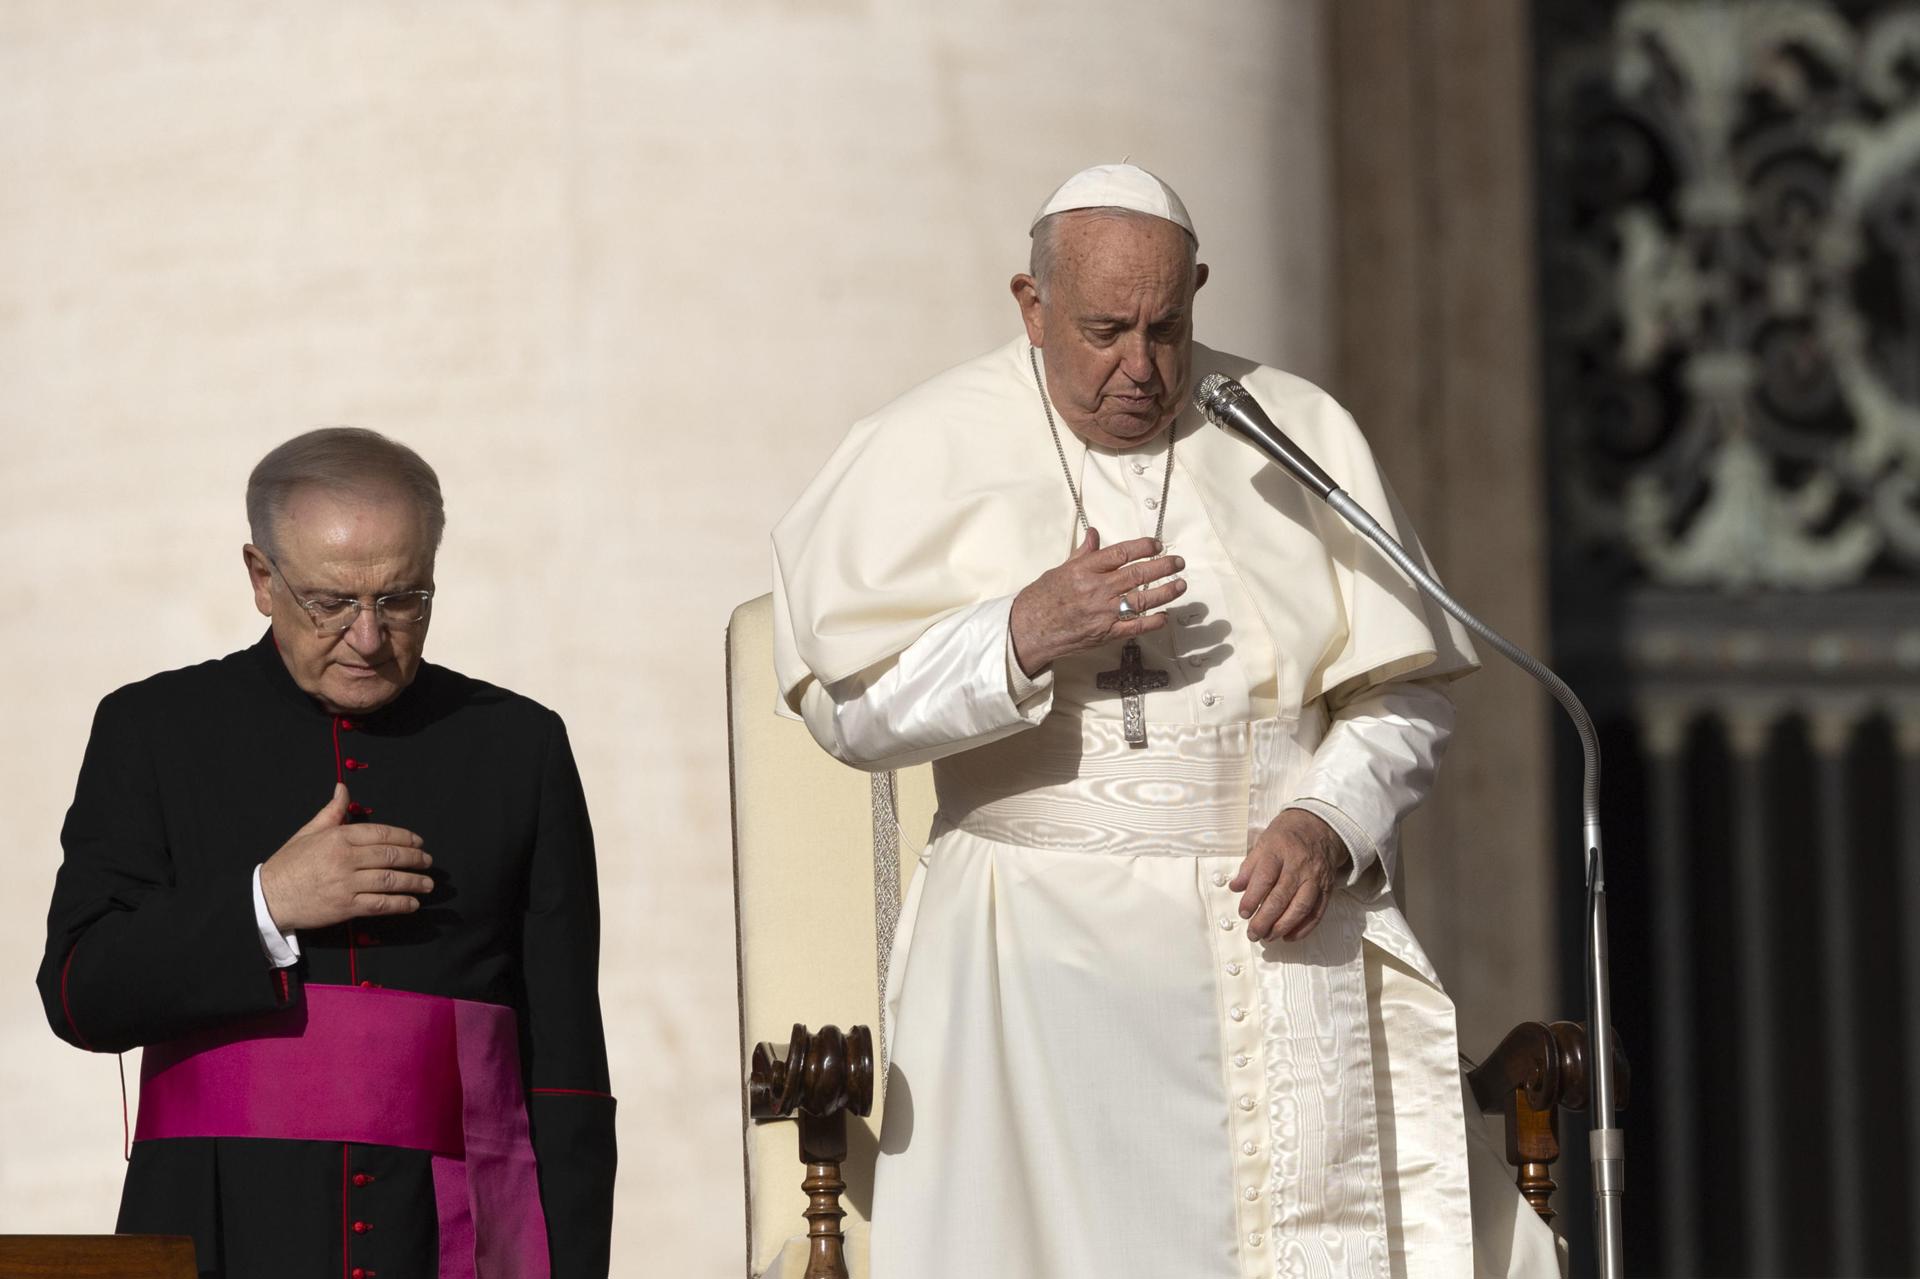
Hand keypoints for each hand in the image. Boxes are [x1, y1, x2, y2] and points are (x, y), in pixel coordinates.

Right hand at [259, 784, 434, 931]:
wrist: (268, 898)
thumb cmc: (289, 864)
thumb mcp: (309, 832)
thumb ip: (332, 811)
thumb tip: (343, 787)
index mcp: (338, 837)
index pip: (381, 833)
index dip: (405, 838)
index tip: (419, 843)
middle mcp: (345, 859)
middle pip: (390, 856)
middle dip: (415, 859)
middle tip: (428, 861)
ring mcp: (346, 884)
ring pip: (389, 880)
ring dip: (414, 882)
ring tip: (428, 884)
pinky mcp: (346, 907)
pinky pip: (380, 904)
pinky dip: (400, 903)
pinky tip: (412, 903)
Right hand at [1009, 529, 1186, 675]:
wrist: (1029, 629)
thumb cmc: (1042, 598)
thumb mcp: (1061, 569)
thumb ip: (1084, 554)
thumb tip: (1094, 534)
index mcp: (1085, 569)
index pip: (1121, 553)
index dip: (1143, 547)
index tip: (1157, 545)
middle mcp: (1097, 589)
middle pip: (1138, 574)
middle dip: (1163, 567)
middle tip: (1178, 562)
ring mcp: (1102, 612)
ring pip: (1142, 600)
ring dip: (1165, 592)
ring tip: (1180, 585)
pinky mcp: (1105, 633)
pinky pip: (1135, 627)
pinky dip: (1152, 622)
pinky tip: (1164, 616)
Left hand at [1231, 808, 1347, 941]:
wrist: (1320, 827)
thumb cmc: (1286, 836)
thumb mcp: (1263, 843)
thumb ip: (1249, 867)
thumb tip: (1235, 888)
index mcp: (1280, 851)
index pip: (1265, 878)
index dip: (1253, 898)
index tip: (1243, 913)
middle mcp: (1299, 865)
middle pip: (1282, 897)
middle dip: (1266, 919)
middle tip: (1253, 933)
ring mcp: (1316, 878)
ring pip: (1301, 907)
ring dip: (1283, 926)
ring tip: (1268, 937)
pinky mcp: (1327, 889)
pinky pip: (1317, 912)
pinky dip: (1304, 928)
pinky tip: (1289, 936)